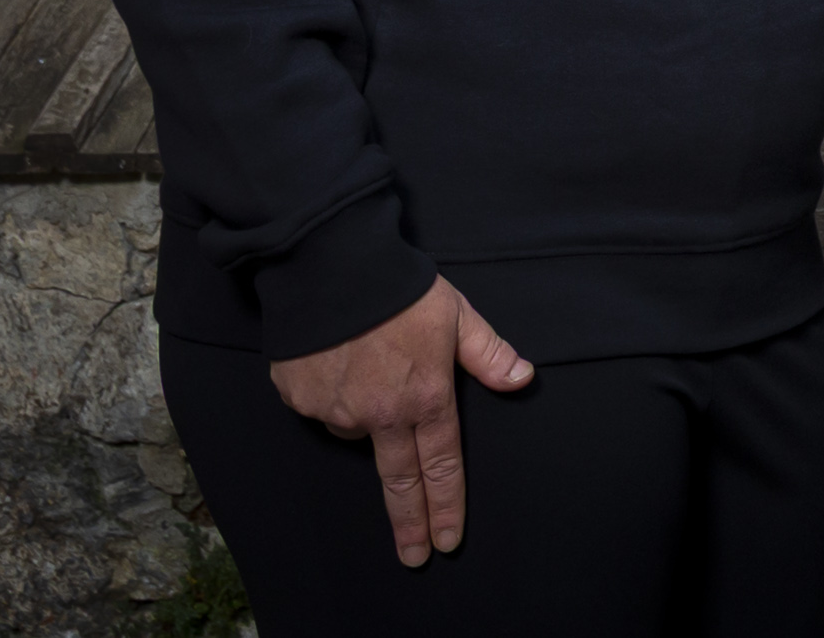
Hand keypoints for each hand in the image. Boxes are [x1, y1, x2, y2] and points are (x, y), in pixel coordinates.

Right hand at [265, 276, 534, 567]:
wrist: (330, 266)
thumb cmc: (400, 289)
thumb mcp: (457, 316)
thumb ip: (488, 354)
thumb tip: (522, 380)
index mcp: (425, 397)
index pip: (441, 465)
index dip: (446, 505)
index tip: (447, 539)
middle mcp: (380, 414)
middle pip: (399, 481)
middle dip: (410, 524)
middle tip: (415, 556)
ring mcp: (336, 410)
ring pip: (357, 431)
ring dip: (367, 418)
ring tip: (370, 366)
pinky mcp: (301, 399)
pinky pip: (323, 408)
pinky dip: (333, 394)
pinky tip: (338, 363)